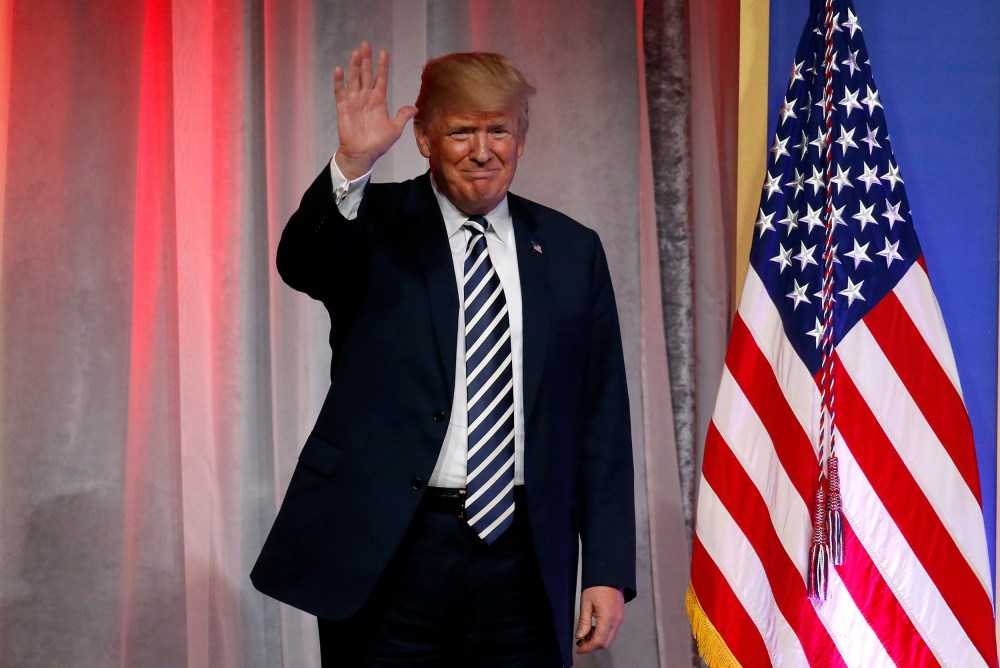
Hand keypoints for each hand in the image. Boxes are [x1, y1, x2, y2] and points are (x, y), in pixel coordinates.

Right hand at [333, 41, 417, 179]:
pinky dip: (339, 81)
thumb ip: (402, 116)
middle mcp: (366, 98)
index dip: (382, 66)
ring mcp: (354, 102)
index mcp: (379, 101)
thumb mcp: (394, 129)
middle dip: (366, 60)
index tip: (384, 52)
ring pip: (354, 80)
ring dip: (354, 66)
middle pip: (366, 74)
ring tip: (356, 52)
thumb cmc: (378, 144)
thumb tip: (415, 108)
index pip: (380, 79)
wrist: (362, 155)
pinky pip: (340, 93)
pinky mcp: (343, 109)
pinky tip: (339, 70)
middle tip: (366, 44)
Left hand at [575, 585, 624, 653]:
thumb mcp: (586, 603)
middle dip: (593, 646)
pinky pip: (612, 630)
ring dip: (597, 640)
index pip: (598, 641)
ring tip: (585, 635)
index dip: (588, 647)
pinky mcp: (620, 615)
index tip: (579, 649)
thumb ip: (584, 622)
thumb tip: (580, 636)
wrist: (609, 573)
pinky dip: (603, 633)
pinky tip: (593, 628)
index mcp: (608, 618)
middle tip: (580, 643)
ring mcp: (620, 618)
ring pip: (610, 637)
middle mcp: (617, 620)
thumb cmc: (597, 585)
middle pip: (606, 642)